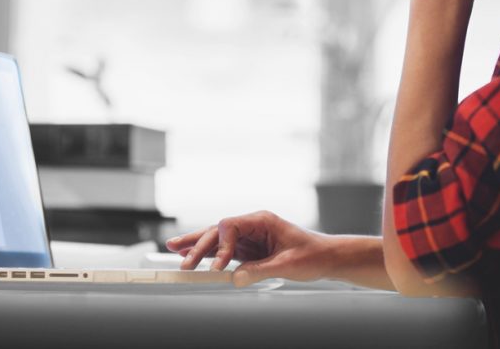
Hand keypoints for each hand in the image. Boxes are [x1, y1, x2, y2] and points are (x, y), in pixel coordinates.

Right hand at [165, 210, 333, 287]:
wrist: (326, 257)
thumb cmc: (312, 255)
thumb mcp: (287, 264)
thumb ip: (260, 270)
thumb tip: (236, 278)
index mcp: (262, 220)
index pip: (230, 226)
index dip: (220, 245)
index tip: (217, 266)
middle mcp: (252, 225)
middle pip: (218, 231)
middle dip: (198, 243)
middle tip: (179, 256)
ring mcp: (249, 237)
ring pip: (217, 239)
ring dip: (197, 246)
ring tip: (173, 249)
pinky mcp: (249, 250)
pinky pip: (223, 252)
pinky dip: (208, 255)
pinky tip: (191, 257)